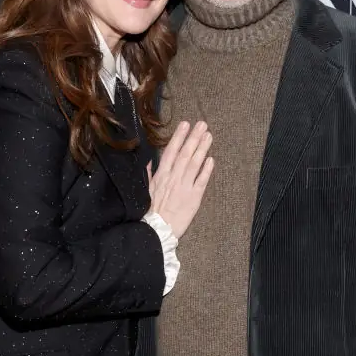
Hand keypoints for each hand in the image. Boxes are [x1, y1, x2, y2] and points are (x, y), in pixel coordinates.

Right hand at [147, 121, 213, 238]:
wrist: (155, 231)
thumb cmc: (148, 213)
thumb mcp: (145, 191)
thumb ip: (148, 175)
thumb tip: (149, 162)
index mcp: (161, 176)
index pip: (171, 152)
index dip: (178, 137)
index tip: (185, 124)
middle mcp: (173, 178)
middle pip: (185, 154)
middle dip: (194, 137)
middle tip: (202, 124)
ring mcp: (184, 187)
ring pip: (194, 164)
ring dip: (202, 149)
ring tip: (208, 136)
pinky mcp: (193, 198)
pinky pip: (201, 181)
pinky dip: (206, 170)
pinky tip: (211, 159)